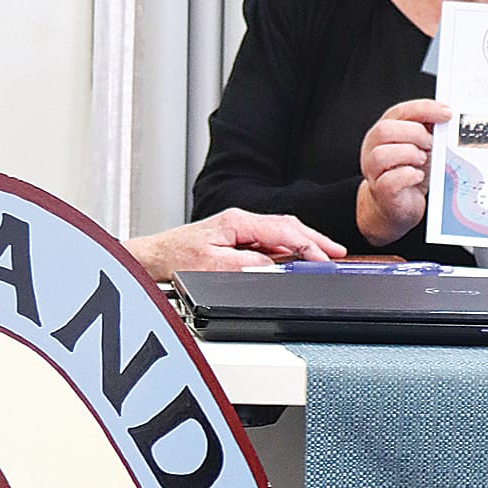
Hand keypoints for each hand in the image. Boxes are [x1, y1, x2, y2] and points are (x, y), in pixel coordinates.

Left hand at [130, 209, 346, 281]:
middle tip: (337, 254)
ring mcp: (238, 229)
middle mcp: (239, 221)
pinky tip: (297, 256)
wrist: (150, 259)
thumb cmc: (174, 258)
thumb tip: (273, 266)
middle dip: (314, 240)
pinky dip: (288, 248)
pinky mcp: (235, 239)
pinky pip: (269, 241)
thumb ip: (245, 266)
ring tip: (325, 254)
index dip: (307, 245)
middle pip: (286, 227)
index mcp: (237, 222)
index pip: (282, 231)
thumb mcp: (210, 265)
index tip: (324, 259)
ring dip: (304, 243)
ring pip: (280, 232)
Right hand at [357, 98, 450, 245]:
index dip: (425, 110)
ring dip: (409, 155)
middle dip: (415, 134)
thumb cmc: (409, 173)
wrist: (397, 206)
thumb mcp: (421, 147)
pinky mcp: (381, 192)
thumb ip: (428, 131)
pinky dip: (409, 176)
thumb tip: (447, 118)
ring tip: (422, 161)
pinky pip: (391, 180)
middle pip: (385, 130)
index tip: (447, 113)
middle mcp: (373, 148)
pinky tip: (418, 177)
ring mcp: (373, 171)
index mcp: (384, 132)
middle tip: (431, 144)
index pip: (400, 112)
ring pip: (382, 154)